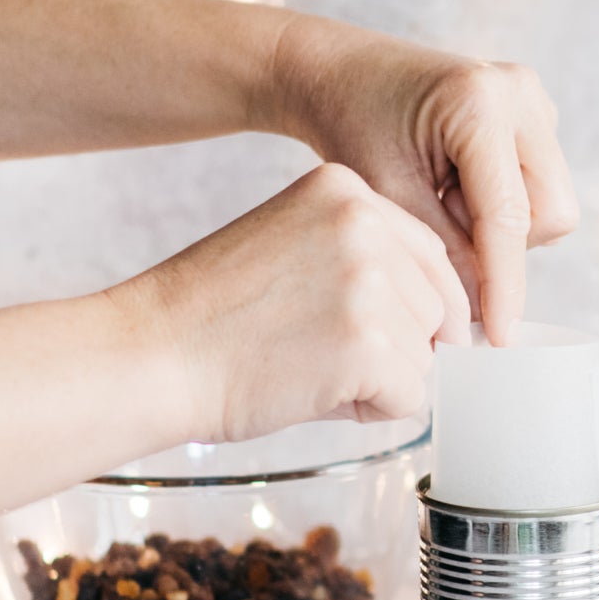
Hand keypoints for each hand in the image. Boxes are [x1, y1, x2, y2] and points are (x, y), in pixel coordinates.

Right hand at [112, 164, 456, 442]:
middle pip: (436, 307)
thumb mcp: (293, 244)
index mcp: (345, 189)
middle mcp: (365, 224)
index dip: (414, 306)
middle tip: (320, 352)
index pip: (429, 255)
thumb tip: (448, 318)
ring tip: (308, 366)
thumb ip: (366, 259)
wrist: (150, 356)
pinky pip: (411, 397)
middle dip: (395, 344)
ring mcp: (370, 283)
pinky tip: (313, 392)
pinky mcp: (369, 346)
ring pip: (426, 356)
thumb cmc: (212, 315)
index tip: (382, 330)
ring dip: (381, 378)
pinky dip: (371, 410)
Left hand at [264, 16, 578, 346]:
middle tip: (440, 223)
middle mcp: (520, 93)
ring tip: (443, 198)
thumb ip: (443, 255)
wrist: (342, 73)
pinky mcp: (536, 113)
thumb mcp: (388, 197)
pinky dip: (502, 204)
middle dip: (504, 242)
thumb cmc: (351, 126)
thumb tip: (484, 319)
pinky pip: (540, 187)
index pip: (509, 216)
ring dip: (501, 224)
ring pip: (549, 206)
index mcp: (479, 103)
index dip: (505, 284)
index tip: (501, 337)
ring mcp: (534, 99)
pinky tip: (456, 185)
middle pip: (550, 213)